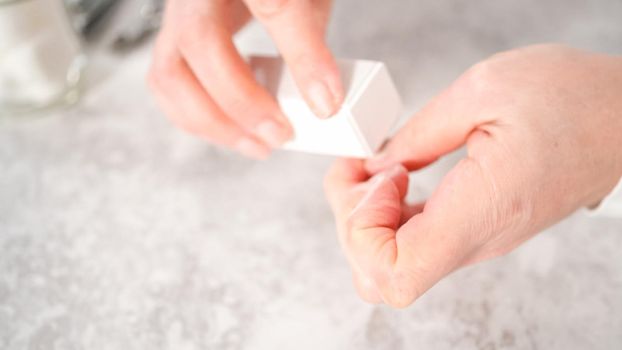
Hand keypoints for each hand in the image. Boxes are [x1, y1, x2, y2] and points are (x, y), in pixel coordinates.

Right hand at [148, 0, 342, 158]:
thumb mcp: (308, 0)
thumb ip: (311, 44)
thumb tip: (323, 101)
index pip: (272, 4)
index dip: (301, 56)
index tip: (324, 103)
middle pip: (199, 42)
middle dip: (240, 102)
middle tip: (279, 134)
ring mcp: (178, 15)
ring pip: (169, 72)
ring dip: (212, 120)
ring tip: (255, 144)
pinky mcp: (172, 40)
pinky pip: (166, 83)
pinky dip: (194, 116)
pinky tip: (230, 130)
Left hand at [325, 44, 621, 306]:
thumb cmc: (572, 100)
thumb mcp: (483, 91)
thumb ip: (418, 134)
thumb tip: (376, 167)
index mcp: (482, 211)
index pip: (396, 272)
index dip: (364, 231)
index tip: (381, 178)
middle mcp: (476, 240)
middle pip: (382, 277)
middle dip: (352, 225)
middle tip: (360, 170)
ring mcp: (474, 239)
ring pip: (393, 266)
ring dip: (366, 222)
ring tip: (374, 171)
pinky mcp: (475, 228)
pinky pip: (414, 245)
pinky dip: (388, 217)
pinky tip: (395, 177)